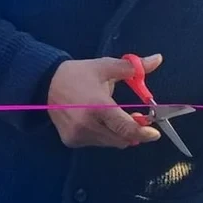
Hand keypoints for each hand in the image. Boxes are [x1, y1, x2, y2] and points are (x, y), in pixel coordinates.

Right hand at [47, 55, 162, 149]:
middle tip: (136, 118)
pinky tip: (95, 121)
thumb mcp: (105, 67)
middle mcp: (88, 125)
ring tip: (111, 117)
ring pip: (110, 143)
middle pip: (122, 139)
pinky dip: (103, 135)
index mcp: (98, 106)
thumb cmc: (78, 74)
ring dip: (118, 133)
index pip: (126, 128)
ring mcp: (78, 135)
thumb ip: (133, 68)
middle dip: (133, 132)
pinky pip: (96, 143)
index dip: (143, 132)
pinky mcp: (71, 141)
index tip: (154, 133)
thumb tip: (158, 59)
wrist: (44, 83)